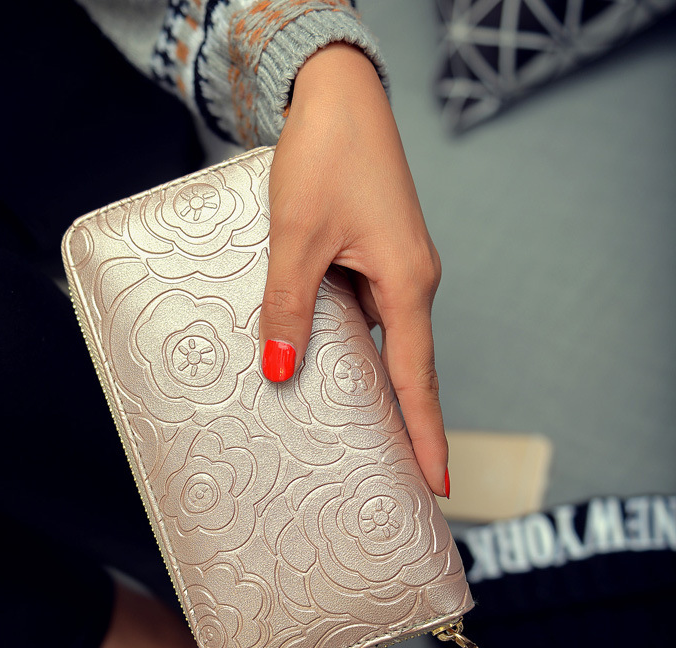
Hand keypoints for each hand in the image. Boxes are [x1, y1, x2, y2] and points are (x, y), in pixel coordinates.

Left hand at [260, 43, 447, 496]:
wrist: (337, 95)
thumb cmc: (327, 154)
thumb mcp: (297, 237)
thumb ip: (288, 305)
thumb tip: (280, 368)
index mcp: (407, 282)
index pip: (418, 377)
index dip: (425, 433)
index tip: (437, 482)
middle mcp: (408, 281)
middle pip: (408, 366)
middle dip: (403, 420)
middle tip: (396, 474)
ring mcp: (392, 267)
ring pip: (380, 339)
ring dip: (369, 380)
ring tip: (353, 431)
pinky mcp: (372, 254)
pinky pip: (363, 311)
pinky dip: (346, 341)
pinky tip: (320, 358)